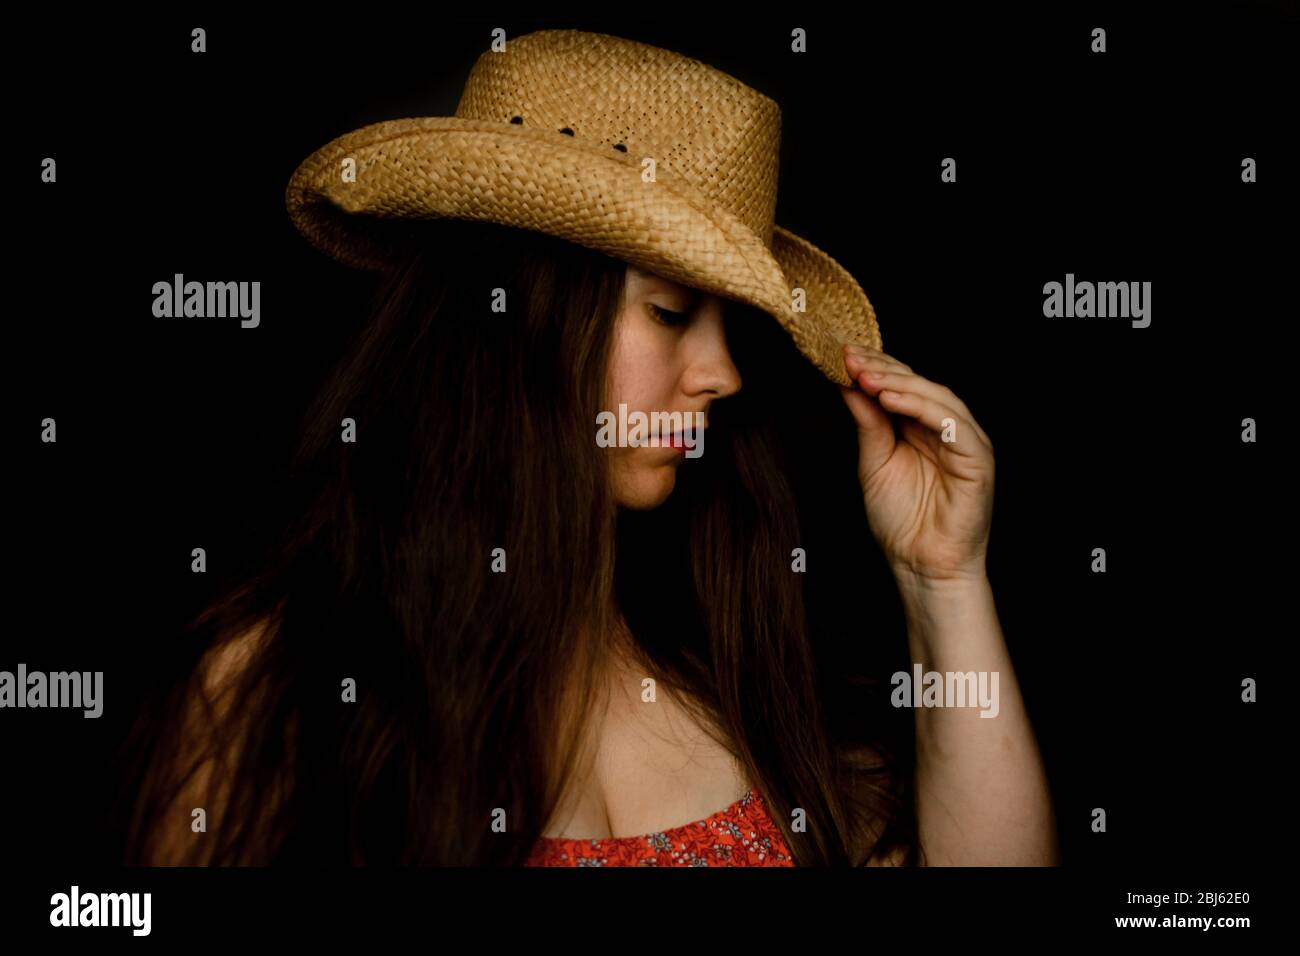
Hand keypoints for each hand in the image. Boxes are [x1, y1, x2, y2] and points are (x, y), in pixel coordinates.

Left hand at [839, 343, 994, 583]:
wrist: (920, 565)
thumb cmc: (901, 520)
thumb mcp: (874, 463)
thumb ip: (868, 424)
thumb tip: (849, 385)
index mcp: (922, 428)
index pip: (901, 386)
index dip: (874, 368)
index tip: (841, 354)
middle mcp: (945, 429)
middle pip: (918, 385)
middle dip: (882, 368)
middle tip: (850, 357)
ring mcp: (965, 441)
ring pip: (937, 397)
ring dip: (900, 383)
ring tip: (866, 376)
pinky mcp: (977, 457)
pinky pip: (951, 424)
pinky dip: (921, 407)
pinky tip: (891, 399)